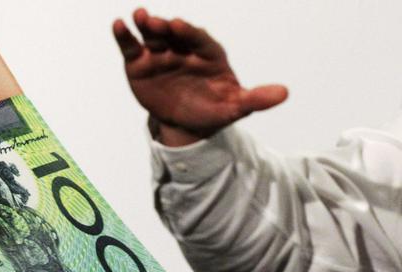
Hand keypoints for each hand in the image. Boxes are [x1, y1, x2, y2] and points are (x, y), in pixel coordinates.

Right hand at [113, 8, 287, 145]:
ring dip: (144, 24)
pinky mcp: (140, 63)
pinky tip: (119, 25)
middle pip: (173, 34)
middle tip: (155, 20)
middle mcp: (183, 48)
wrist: (186, 122)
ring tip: (136, 16)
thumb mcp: (235, 107)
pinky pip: (132, 47)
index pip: (199, 39)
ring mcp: (160, 54)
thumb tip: (284, 93)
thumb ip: (256, 98)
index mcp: (207, 54)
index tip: (178, 25)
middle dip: (164, 27)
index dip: (188, 32)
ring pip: (152, 35)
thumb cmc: (214, 109)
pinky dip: (124, 36)